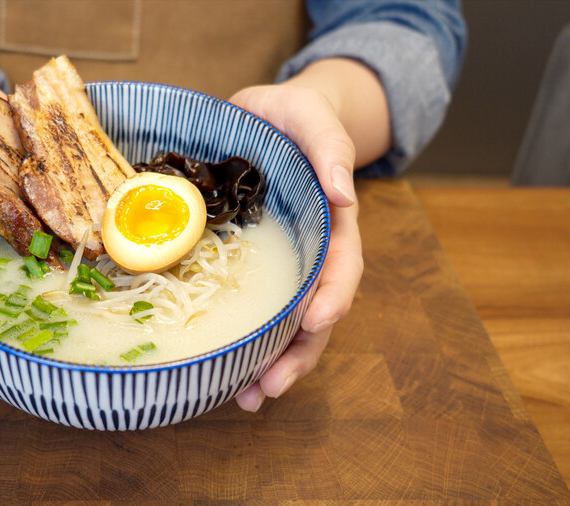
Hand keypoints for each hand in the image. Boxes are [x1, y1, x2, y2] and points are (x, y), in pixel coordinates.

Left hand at [230, 83, 364, 410]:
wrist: (268, 117)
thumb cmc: (293, 115)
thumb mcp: (312, 114)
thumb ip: (329, 147)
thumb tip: (345, 193)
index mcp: (331, 222)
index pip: (341, 267)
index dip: (332, 297)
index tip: (315, 322)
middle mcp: (311, 253)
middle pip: (317, 313)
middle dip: (298, 354)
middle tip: (270, 387)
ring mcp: (283, 264)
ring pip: (287, 325)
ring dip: (273, 363)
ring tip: (248, 398)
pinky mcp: (252, 267)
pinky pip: (254, 310)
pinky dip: (246, 343)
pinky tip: (226, 371)